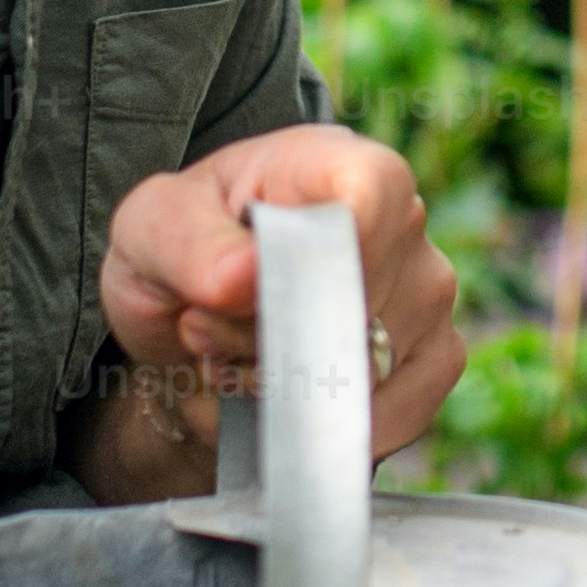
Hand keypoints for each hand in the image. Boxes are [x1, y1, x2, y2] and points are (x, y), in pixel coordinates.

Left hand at [92, 122, 462, 493]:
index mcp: (334, 160)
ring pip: (362, 368)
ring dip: (280, 389)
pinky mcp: (437, 358)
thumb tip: (245, 276)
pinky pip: (391, 415)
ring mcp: (428, 292)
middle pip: (348, 301)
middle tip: (203, 335)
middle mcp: (403, 219)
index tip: (252, 288)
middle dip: (261, 339)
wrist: (194, 325)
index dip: (323, 248)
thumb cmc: (182, 257)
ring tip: (233, 362)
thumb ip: (190, 247)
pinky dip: (318, 427)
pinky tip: (277, 401)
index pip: (372, 189)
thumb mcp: (149, 232)